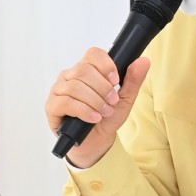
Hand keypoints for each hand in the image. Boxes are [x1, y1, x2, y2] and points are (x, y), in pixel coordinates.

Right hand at [44, 51, 150, 167]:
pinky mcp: (52, 106)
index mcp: (87, 69)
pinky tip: (94, 118)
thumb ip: (133, 80)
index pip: (93, 54)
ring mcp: (59, 89)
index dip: (105, 65)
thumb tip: (143, 61)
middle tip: (113, 101)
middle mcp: (70, 76)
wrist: (96, 141)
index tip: (116, 81)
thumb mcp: (125, 99)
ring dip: (94, 101)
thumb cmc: (107, 117)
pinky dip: (83, 110)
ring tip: (105, 112)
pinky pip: (66, 102)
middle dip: (102, 88)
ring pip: (75, 86)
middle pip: (84, 70)